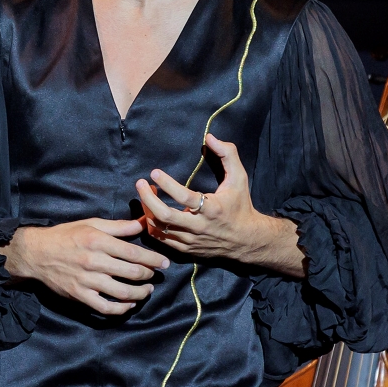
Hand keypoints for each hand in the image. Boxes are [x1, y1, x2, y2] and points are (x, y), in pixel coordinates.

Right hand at [0, 218, 169, 314]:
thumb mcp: (91, 224)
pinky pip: (105, 307)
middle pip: (132, 273)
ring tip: (147, 290)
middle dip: (149, 275)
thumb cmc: (65, 236)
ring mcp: (87, 281)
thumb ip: (118, 226)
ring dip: (141, 293)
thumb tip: (143, 222)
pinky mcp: (79, 295)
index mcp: (98, 241)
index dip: (153, 259)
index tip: (164, 263)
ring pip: (122, 292)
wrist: (36, 253)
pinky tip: (129, 304)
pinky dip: (121, 309)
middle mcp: (94, 262)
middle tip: (156, 275)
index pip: (134, 253)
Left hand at [138, 133, 304, 276]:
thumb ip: (228, 155)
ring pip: (159, 228)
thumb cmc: (240, 205)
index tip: (154, 172)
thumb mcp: (239, 178)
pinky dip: (151, 225)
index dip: (167, 184)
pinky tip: (149, 212)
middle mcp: (199, 226)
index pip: (185, 197)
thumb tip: (209, 137)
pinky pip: (161, 238)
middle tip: (140, 184)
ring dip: (147, 210)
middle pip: (165, 215)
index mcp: (212, 209)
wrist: (247, 239)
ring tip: (145, 195)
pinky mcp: (186, 249)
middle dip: (148, 199)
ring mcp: (191, 240)